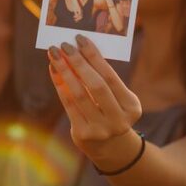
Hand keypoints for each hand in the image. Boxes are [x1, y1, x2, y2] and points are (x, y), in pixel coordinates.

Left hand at [48, 36, 141, 167]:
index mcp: (132, 106)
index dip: (94, 56)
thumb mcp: (116, 98)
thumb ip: (103, 79)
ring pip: (78, 95)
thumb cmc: (111, 111)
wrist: (109, 146)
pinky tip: (54, 70)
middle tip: (64, 45)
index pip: (110, 76)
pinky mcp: (83, 135)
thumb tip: (79, 50)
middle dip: (78, 63)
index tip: (80, 39)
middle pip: (95, 85)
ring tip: (54, 55)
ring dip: (64, 71)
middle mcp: (119, 120)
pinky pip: (68, 105)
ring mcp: (101, 130)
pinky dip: (60, 85)